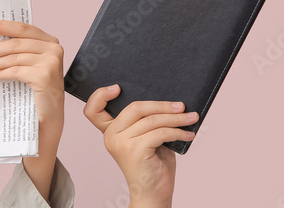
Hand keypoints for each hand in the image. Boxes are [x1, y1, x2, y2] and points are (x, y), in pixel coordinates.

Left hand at [0, 21, 63, 200]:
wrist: (47, 120)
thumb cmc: (35, 92)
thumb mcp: (28, 66)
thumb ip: (17, 52)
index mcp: (50, 42)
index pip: (23, 28)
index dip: (3, 26)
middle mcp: (54, 49)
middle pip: (16, 42)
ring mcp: (52, 62)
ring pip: (14, 57)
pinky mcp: (46, 76)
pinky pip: (16, 71)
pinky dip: (1, 72)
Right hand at [84, 86, 197, 207]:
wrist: (153, 195)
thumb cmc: (151, 167)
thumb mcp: (146, 139)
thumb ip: (147, 121)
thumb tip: (168, 102)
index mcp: (110, 132)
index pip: (93, 110)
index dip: (99, 95)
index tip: (117, 88)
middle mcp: (111, 136)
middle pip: (135, 107)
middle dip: (162, 105)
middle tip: (181, 106)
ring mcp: (121, 143)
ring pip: (152, 120)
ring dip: (176, 118)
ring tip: (191, 119)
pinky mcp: (135, 150)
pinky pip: (160, 132)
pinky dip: (177, 131)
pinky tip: (188, 134)